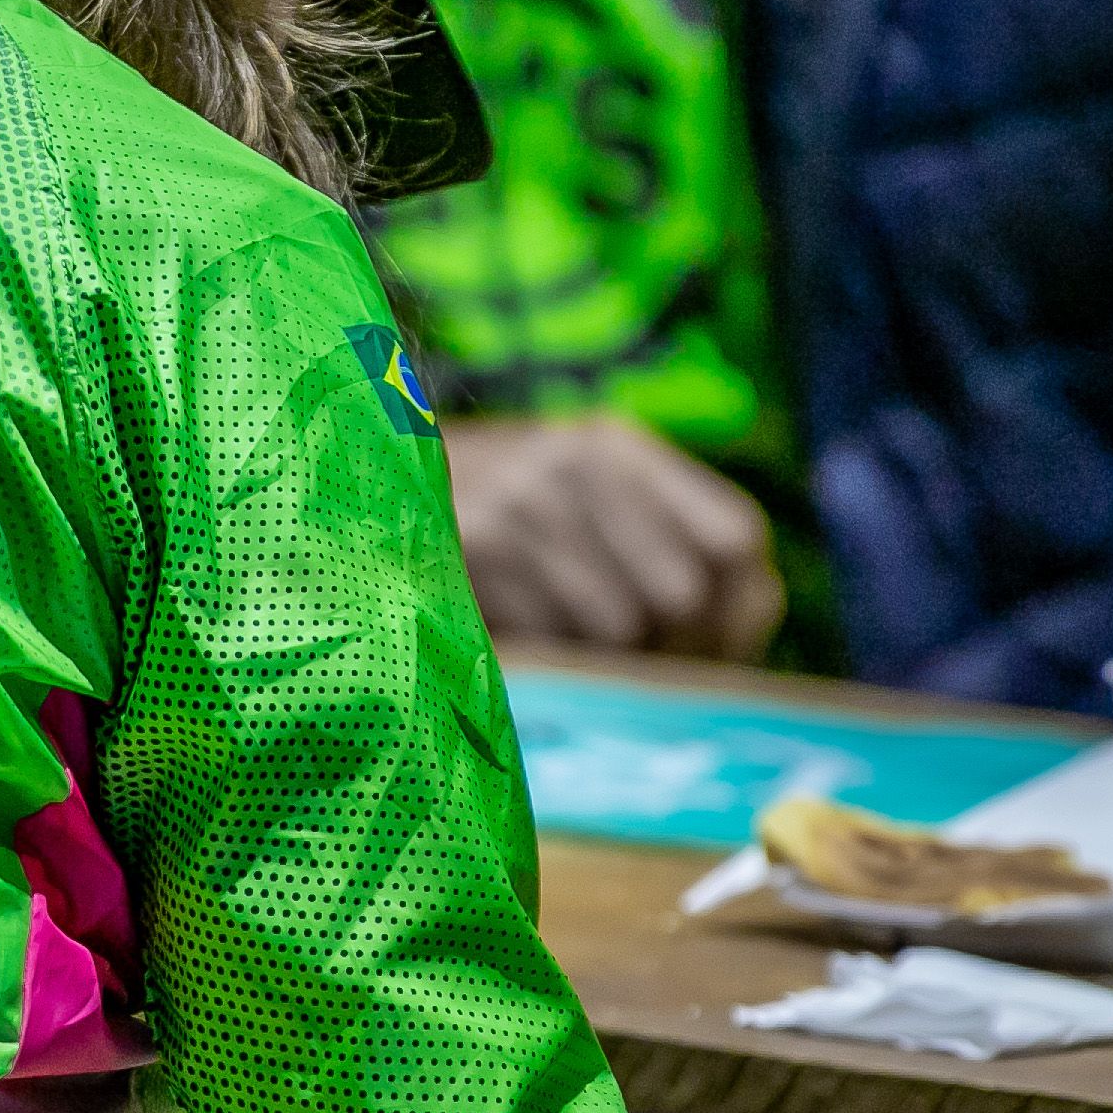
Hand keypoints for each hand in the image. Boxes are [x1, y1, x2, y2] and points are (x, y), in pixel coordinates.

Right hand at [440, 416, 784, 660]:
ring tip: (563, 641)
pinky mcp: (475, 545)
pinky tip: (518, 630)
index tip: (707, 650)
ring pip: (616, 627)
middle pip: (682, 593)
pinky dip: (544, 653)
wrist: (356, 484)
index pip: (733, 540)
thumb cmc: (488, 521)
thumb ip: (673, 542)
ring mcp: (523, 501)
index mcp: (617, 447)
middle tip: (631, 665)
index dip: (736, 611)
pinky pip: (552, 638)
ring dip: (597, 657)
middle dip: (667, 649)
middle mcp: (577, 462)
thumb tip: (756, 608)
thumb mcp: (579, 503)